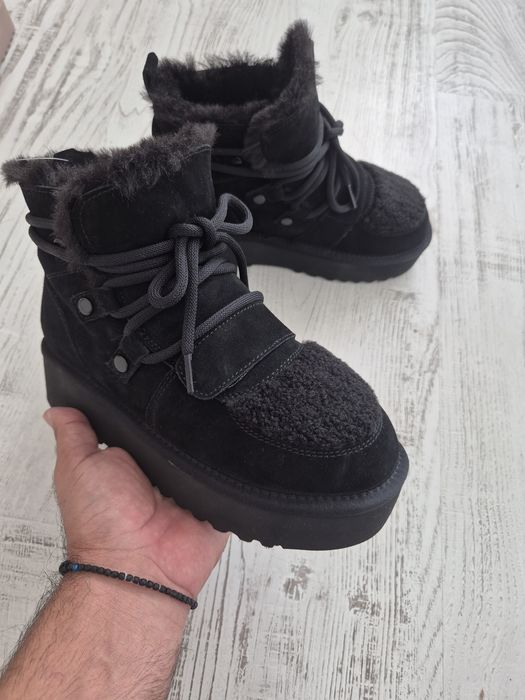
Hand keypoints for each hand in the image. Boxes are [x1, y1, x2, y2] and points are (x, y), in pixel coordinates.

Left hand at [45, 407, 228, 600]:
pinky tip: (222, 452)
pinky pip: (229, 476)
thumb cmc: (101, 522)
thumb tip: (58, 408)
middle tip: (179, 405)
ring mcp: (191, 487)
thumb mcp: (77, 466)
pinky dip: (227, 466)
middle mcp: (162, 472)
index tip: (153, 382)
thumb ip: (75, 433)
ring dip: (204, 442)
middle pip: (179, 433)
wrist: (137, 567)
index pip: (146, 422)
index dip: (148, 404)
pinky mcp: (216, 502)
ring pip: (207, 449)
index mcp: (132, 461)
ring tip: (199, 433)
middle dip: (179, 418)